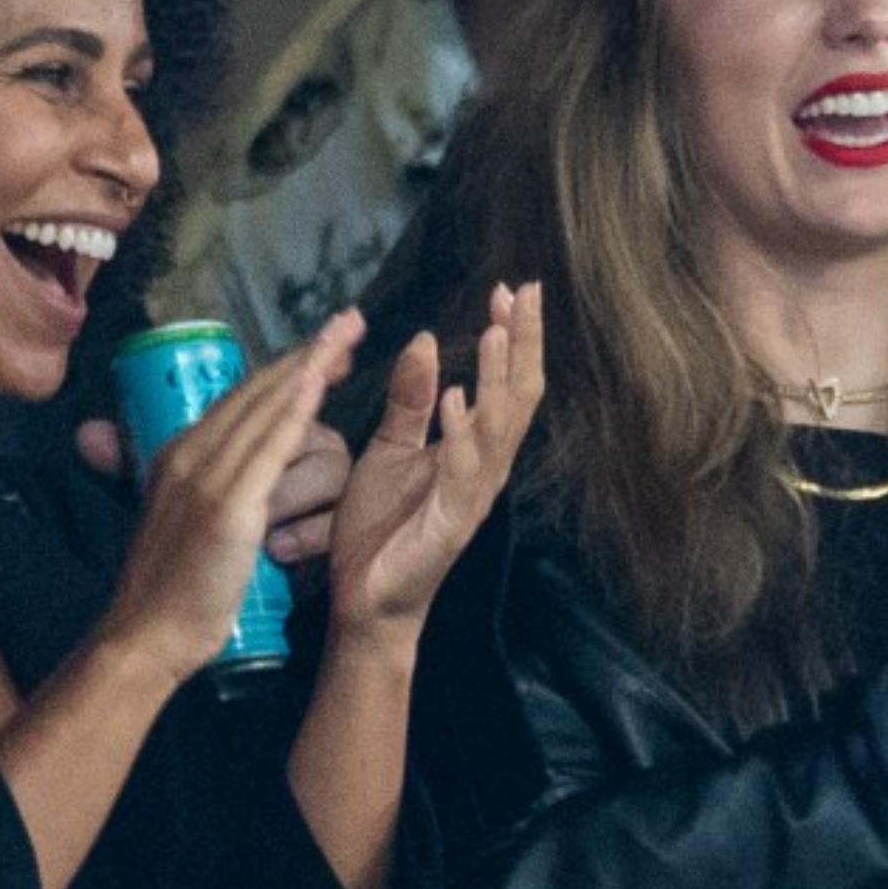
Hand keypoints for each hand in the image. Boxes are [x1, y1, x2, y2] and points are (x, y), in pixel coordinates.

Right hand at [94, 312, 361, 688]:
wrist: (145, 635)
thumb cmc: (169, 591)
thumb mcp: (182, 522)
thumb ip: (205, 489)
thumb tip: (228, 473)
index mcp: (181, 456)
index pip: (241, 400)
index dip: (285, 370)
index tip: (323, 347)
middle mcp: (190, 454)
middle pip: (256, 391)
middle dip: (305, 354)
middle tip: (348, 323)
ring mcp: (206, 478)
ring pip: (264, 408)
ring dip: (308, 368)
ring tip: (344, 338)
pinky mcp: (226, 508)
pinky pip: (267, 448)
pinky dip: (294, 412)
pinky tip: (319, 385)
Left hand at [326, 282, 542, 644]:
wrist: (365, 601)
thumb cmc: (382, 529)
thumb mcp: (388, 448)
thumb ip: (409, 399)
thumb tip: (424, 340)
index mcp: (474, 448)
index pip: (506, 383)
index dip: (512, 336)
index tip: (510, 287)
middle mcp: (485, 469)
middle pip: (519, 397)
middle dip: (521, 343)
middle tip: (522, 292)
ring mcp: (472, 497)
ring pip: (500, 429)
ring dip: (498, 379)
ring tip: (495, 332)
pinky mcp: (450, 524)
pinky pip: (461, 474)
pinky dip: (461, 435)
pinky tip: (457, 400)